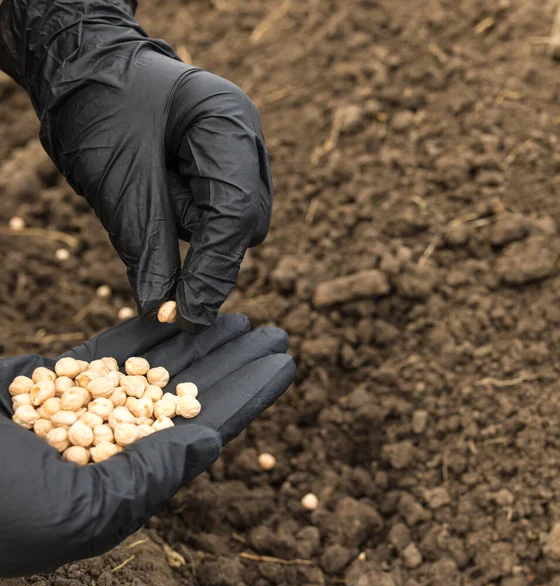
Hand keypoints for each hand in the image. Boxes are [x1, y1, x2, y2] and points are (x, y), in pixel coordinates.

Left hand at [0, 0, 272, 332]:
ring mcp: (240, 151)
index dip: (214, 269)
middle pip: (244, 220)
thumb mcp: (116, 178)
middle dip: (205, 252)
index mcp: (228, 121)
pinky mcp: (225, 168)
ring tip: (147, 183)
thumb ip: (146, 244)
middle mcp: (245, 137)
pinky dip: (185, 218)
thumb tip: (161, 308)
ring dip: (186, 225)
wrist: (84, 66)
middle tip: (167, 285)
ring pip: (231, 222)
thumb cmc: (97, 105)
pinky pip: (215, 213)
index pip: (234, 209)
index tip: (189, 315)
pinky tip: (160, 185)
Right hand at [0, 314, 294, 576]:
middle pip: (193, 390)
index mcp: (129, 480)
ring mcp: (90, 405)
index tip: (285, 363)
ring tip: (242, 317)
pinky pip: (114, 348)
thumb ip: (148, 481)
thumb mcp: (76, 514)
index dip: (249, 393)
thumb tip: (212, 444)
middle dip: (235, 360)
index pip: (207, 428)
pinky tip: (182, 314)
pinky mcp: (59, 378)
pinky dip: (150, 329)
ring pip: (159, 364)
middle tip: (279, 331)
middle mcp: (118, 442)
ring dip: (201, 338)